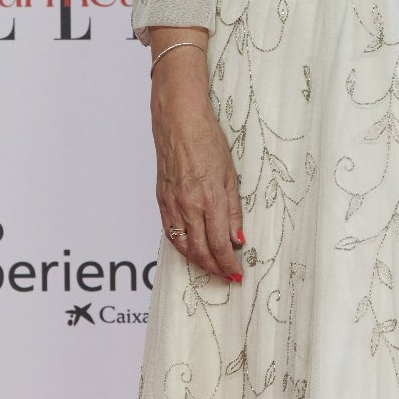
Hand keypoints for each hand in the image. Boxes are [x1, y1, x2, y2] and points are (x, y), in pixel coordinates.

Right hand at [149, 44, 243, 283]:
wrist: (178, 121)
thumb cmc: (207, 140)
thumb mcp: (230, 174)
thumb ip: (234, 210)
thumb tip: (237, 239)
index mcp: (211, 198)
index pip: (219, 244)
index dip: (228, 264)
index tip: (237, 274)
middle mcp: (189, 205)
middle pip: (201, 250)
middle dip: (215, 268)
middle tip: (227, 278)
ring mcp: (172, 203)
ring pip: (184, 245)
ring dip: (198, 262)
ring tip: (211, 269)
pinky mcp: (161, 199)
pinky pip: (170, 232)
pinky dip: (181, 247)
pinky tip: (190, 251)